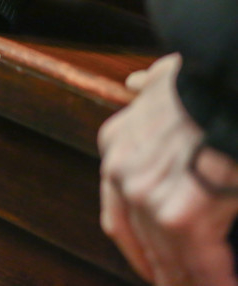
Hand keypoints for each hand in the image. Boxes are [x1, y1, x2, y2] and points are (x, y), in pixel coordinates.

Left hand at [99, 54, 237, 285]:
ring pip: (170, 259)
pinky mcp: (182, 219)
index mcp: (116, 147)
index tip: (152, 266)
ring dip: (189, 281)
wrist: (225, 85)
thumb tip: (136, 83)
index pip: (118, 215)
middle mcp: (122, 177)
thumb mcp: (163, 77)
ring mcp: (148, 200)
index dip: (137, 246)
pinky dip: (217, 280)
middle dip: (163, 271)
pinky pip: (204, 266)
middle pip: (141, 242)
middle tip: (176, 285)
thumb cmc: (204, 83)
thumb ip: (149, 88)